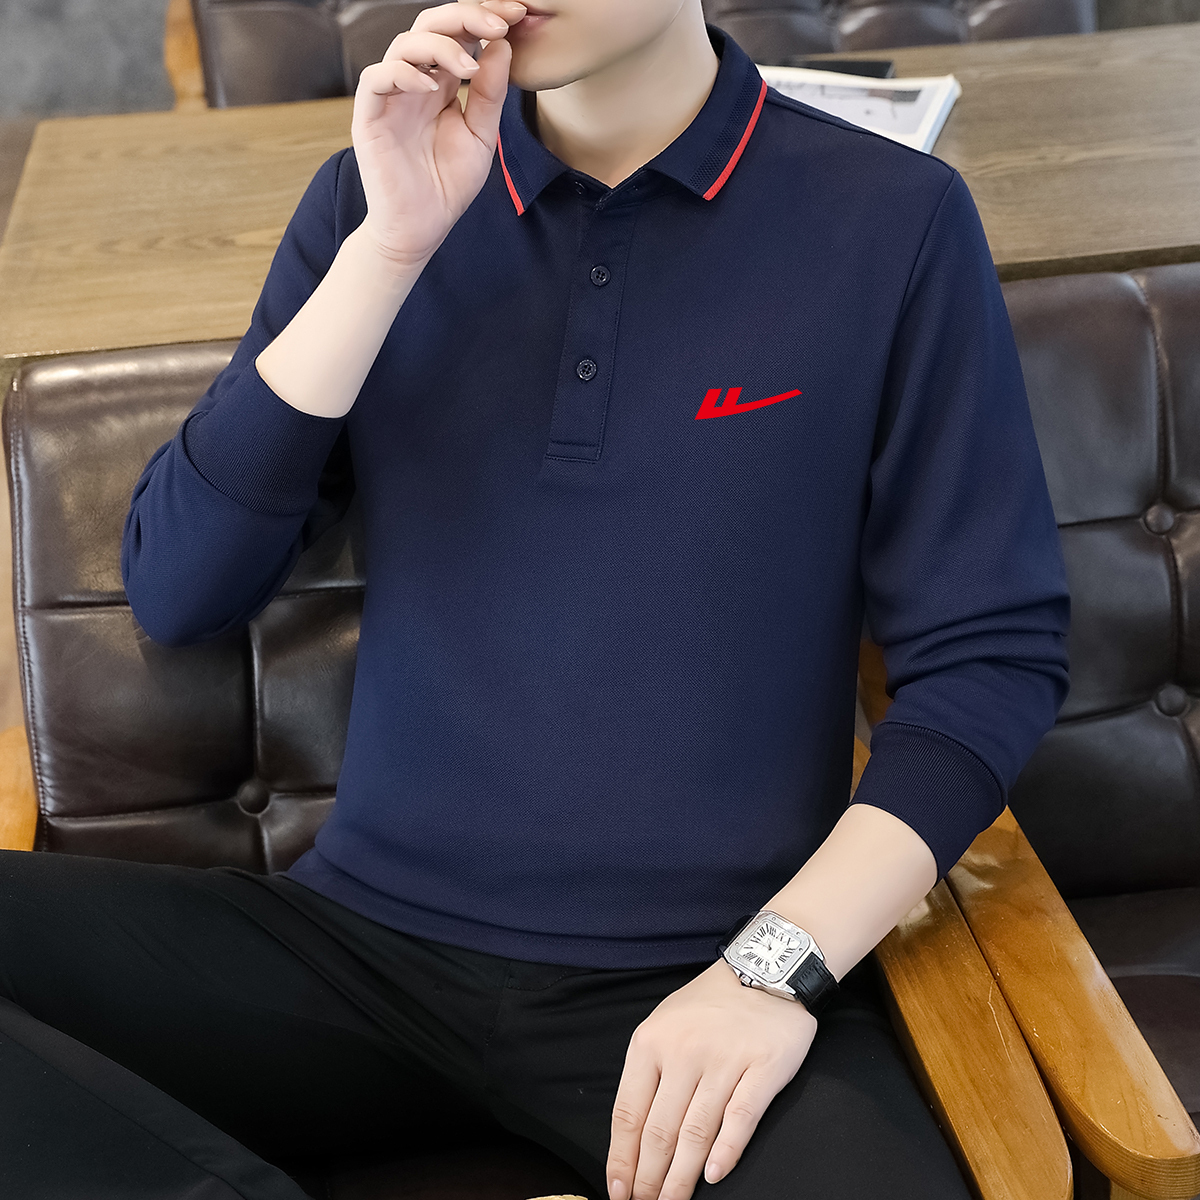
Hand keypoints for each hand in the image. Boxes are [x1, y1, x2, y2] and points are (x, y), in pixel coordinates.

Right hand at [351, 0, 527, 270]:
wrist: (421, 228)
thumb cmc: (447, 185)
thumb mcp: (481, 136)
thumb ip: (490, 93)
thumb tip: (502, 45)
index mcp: (442, 83)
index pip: (459, 34)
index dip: (484, 18)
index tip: (518, 13)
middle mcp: (414, 82)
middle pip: (429, 25)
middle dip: (465, 16)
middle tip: (498, 22)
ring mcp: (391, 96)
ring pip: (404, 45)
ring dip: (440, 46)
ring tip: (469, 65)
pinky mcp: (369, 116)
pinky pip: (377, 79)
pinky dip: (403, 75)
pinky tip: (432, 88)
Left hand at [606, 961, 816, 1199]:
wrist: (764, 968)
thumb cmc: (710, 1004)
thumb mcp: (665, 1024)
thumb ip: (649, 1071)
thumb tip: (633, 1134)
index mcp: (651, 1043)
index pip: (628, 1113)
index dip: (622, 1159)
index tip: (619, 1191)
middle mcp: (683, 1053)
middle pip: (659, 1131)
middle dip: (649, 1179)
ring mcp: (724, 1061)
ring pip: (695, 1133)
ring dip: (681, 1178)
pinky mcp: (762, 1069)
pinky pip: (740, 1118)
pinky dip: (726, 1151)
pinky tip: (713, 1176)